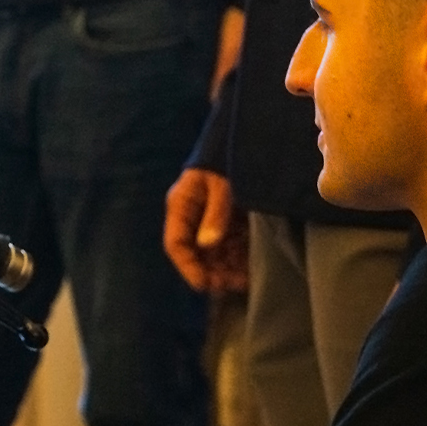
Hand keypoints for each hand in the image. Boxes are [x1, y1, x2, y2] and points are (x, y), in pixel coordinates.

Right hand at [164, 168, 248, 294]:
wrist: (245, 141)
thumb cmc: (226, 159)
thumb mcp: (222, 185)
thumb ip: (216, 213)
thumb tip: (208, 244)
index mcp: (181, 206)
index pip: (176, 243)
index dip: (187, 266)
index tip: (204, 284)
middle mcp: (192, 218)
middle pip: (195, 254)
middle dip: (212, 272)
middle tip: (233, 284)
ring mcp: (210, 222)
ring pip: (213, 255)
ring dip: (227, 269)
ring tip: (245, 280)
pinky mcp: (228, 223)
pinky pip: (229, 248)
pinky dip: (238, 260)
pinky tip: (251, 269)